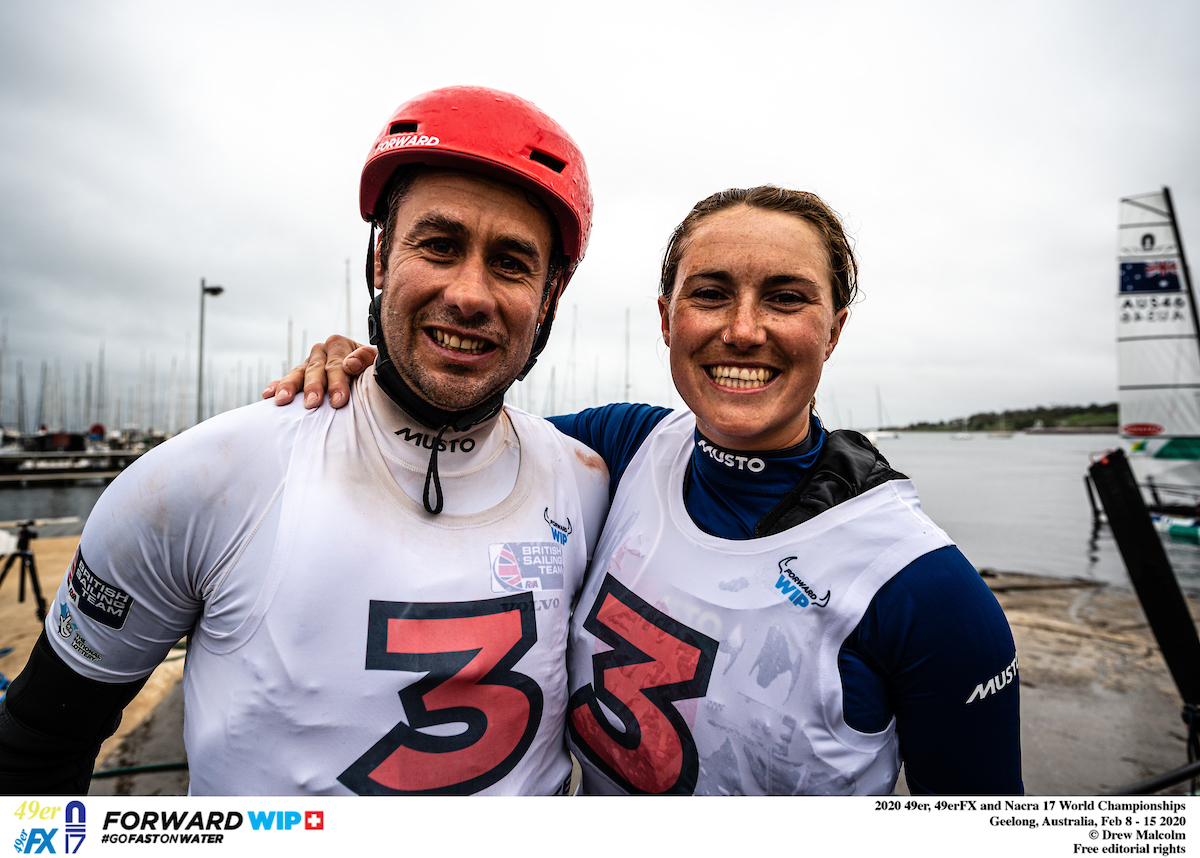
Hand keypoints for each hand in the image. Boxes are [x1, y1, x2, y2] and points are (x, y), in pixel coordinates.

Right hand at [262, 335, 376, 408]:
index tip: (339, 401)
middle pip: (316, 369)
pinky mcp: (300, 375)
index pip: (338, 363)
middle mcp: (321, 351)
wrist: (366, 374)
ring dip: (290, 386)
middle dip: (314, 387)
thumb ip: (368, 358)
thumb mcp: (377, 362)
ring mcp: (309, 363)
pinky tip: (268, 395)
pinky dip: (277, 386)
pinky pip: (286, 380)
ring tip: (283, 400)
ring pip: (298, 373)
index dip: (338, 382)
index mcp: (339, 344)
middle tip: (313, 404)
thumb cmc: (374, 370)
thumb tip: (351, 363)